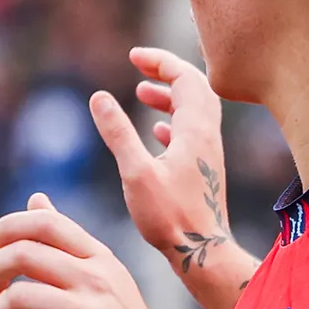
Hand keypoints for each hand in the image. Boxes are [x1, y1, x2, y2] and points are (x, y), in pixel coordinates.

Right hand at [89, 47, 230, 272]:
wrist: (202, 252)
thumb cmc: (170, 217)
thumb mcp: (135, 172)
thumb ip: (118, 133)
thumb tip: (99, 96)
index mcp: (195, 129)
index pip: (184, 76)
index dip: (159, 61)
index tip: (134, 57)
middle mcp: (208, 136)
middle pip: (195, 87)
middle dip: (168, 71)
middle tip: (141, 66)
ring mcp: (208, 153)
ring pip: (195, 110)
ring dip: (171, 96)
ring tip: (144, 93)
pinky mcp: (204, 170)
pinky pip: (193, 133)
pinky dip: (174, 121)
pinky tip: (157, 131)